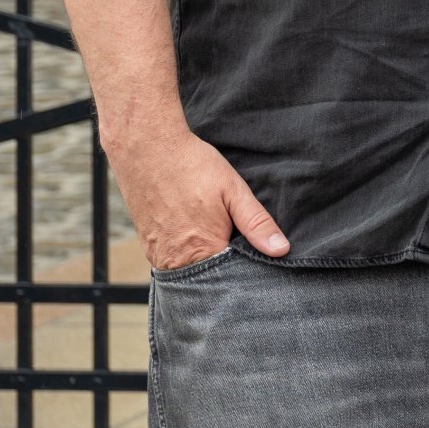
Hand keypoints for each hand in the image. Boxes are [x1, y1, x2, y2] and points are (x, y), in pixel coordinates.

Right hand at [109, 128, 290, 271]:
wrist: (147, 149)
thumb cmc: (192, 167)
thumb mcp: (233, 191)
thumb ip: (256, 223)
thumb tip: (280, 250)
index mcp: (201, 251)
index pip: (230, 278)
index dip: (246, 270)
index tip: (257, 258)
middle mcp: (174, 260)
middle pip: (208, 278)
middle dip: (225, 267)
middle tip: (235, 242)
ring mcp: (157, 254)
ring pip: (189, 270)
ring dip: (205, 260)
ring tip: (216, 235)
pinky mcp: (147, 245)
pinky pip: (172, 260)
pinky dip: (187, 253)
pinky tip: (197, 233)